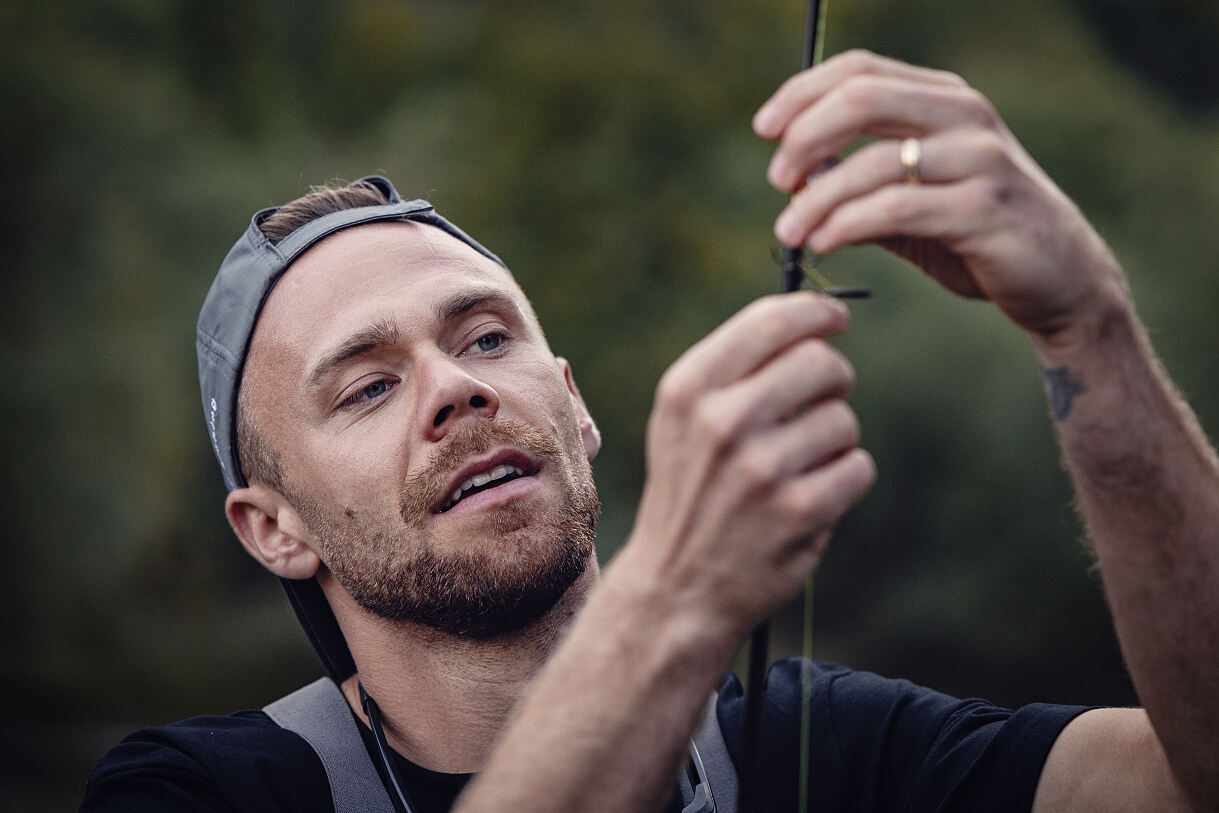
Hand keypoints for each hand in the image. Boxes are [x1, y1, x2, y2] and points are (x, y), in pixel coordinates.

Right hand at [623, 292, 874, 641]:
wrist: (675, 587)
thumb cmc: (689, 491)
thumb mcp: (683, 421)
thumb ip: (735, 367)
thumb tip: (811, 320)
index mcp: (688, 389)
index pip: (771, 321)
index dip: (816, 312)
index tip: (835, 318)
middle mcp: (721, 422)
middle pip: (820, 362)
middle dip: (832, 378)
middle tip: (823, 398)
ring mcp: (761, 469)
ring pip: (844, 419)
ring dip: (835, 439)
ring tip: (799, 465)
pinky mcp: (799, 512)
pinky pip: (859, 467)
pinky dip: (845, 479)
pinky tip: (811, 497)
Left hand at [753, 50, 1128, 342]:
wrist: (1061, 281)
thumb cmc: (977, 237)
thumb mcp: (914, 200)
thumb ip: (861, 183)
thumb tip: (796, 176)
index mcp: (945, 101)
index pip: (861, 71)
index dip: (802, 92)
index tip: (763, 128)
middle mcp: (966, 117)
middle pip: (863, 98)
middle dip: (804, 135)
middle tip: (775, 178)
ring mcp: (980, 160)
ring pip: (874, 162)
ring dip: (817, 198)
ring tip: (789, 231)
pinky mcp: (985, 210)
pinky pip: (897, 209)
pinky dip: (847, 225)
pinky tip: (824, 243)